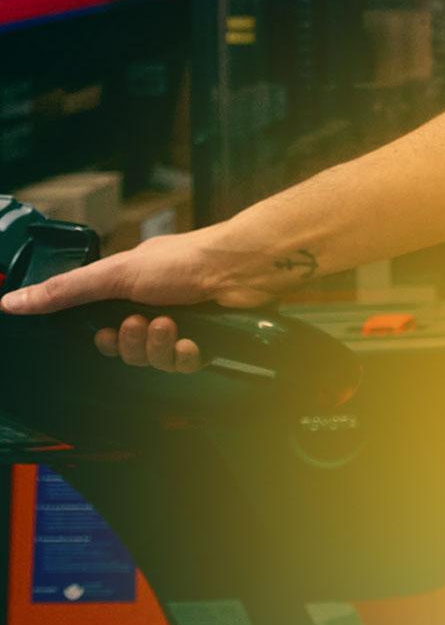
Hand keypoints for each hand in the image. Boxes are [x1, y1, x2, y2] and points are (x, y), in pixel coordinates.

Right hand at [0, 224, 313, 372]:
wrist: (243, 267)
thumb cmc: (183, 260)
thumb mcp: (116, 273)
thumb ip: (66, 290)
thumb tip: (10, 301)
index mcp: (132, 287)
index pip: (102, 328)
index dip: (103, 340)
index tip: (106, 333)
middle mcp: (156, 305)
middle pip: (127, 349)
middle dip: (131, 343)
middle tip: (142, 323)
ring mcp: (182, 322)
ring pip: (153, 359)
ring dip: (157, 346)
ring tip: (170, 325)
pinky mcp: (206, 339)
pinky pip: (183, 364)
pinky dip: (183, 355)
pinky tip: (190, 341)